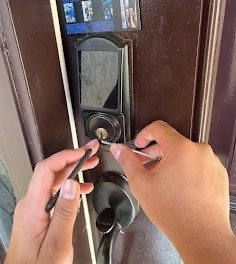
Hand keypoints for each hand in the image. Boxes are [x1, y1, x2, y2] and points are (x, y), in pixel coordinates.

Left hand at [5, 139, 98, 263]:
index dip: (66, 157)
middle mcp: (31, 203)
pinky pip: (55, 192)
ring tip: (90, 164)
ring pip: (54, 180)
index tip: (83, 152)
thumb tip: (71, 184)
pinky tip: (82, 187)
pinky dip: (70, 186)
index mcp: (33, 207)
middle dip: (73, 159)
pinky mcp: (39, 213)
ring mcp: (34, 207)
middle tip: (90, 152)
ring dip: (73, 170)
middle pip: (52, 171)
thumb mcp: (57, 242)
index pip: (47, 169)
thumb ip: (65, 211)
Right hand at [110, 121, 235, 262]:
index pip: (158, 127)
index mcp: (180, 149)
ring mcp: (211, 162)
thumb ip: (128, 161)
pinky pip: (197, 163)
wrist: (201, 235)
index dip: (144, 134)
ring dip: (170, 161)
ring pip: (184, 153)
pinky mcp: (217, 172)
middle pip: (171, 141)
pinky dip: (185, 169)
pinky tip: (178, 185)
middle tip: (147, 165)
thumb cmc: (175, 212)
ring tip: (162, 179)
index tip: (140, 144)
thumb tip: (119, 150)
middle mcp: (199, 151)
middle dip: (155, 152)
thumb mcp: (141, 183)